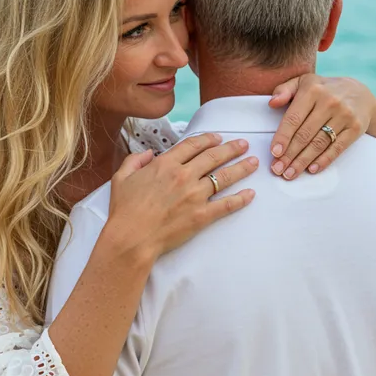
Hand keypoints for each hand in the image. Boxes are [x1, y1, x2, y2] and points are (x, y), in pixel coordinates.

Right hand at [106, 133, 257, 259]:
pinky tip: (250, 194)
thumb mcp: (122, 178)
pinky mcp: (201, 215)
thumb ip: (135, 160)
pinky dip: (240, 199)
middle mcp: (183, 176)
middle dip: (231, 148)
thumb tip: (147, 154)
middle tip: (243, 144)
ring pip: (224, 176)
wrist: (131, 238)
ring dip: (241, 167)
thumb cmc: (124, 210)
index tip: (218, 137)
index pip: (193, 145)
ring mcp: (195, 195)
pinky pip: (226, 204)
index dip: (208, 139)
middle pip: (213, 156)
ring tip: (253, 162)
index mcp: (165, 164)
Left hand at [268, 75, 375, 177]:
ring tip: (290, 173)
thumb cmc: (324, 90)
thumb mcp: (304, 82)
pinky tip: (312, 169)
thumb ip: (285, 90)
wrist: (361, 94)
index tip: (274, 153)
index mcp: (313, 90)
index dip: (283, 137)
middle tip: (278, 169)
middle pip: (305, 134)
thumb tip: (272, 103)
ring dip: (303, 161)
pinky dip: (324, 160)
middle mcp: (329, 101)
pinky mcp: (356, 127)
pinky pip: (337, 148)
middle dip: (289, 155)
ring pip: (319, 143)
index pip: (293, 118)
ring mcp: (344, 115)